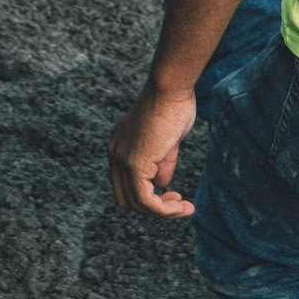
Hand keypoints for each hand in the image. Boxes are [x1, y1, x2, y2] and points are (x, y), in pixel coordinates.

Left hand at [108, 80, 197, 217]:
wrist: (170, 87)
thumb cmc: (173, 105)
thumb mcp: (168, 141)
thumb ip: (163, 163)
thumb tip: (162, 185)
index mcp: (120, 147)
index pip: (125, 184)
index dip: (148, 195)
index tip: (173, 194)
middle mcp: (115, 154)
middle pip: (126, 198)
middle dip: (153, 207)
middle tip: (178, 203)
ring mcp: (122, 160)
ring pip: (136, 203)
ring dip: (161, 211)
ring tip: (184, 208)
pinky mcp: (134, 164)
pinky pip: (145, 199)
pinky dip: (163, 210)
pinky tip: (179, 206)